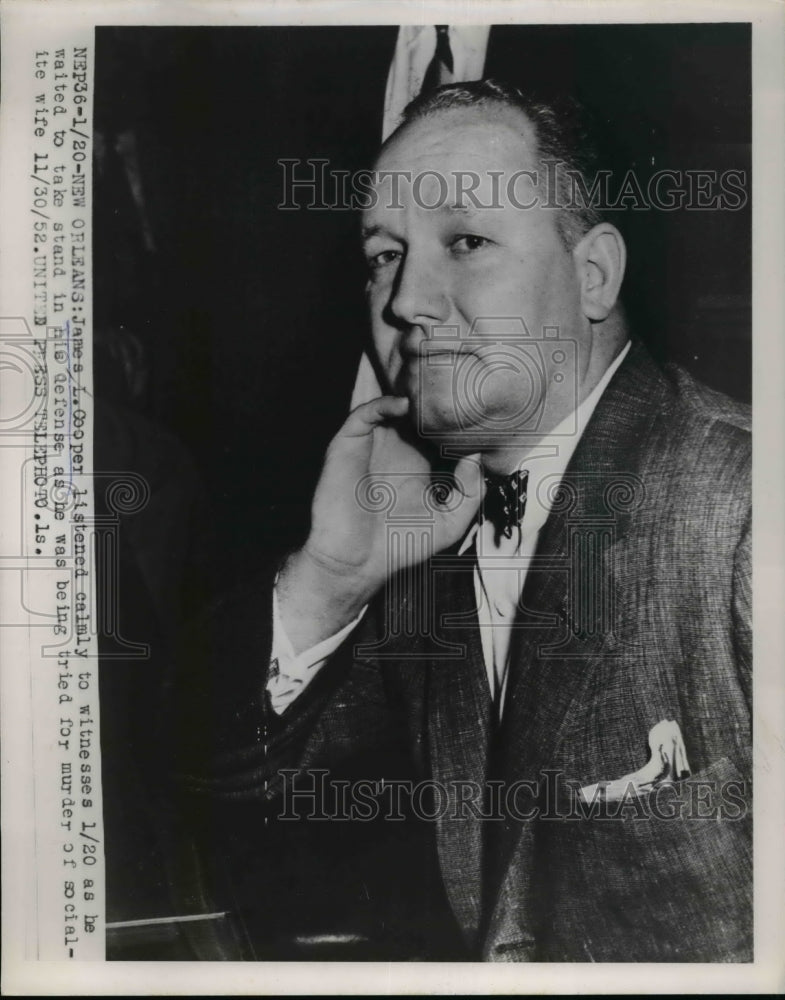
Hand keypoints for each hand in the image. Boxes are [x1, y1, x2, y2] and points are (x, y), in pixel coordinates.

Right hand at [277, 396, 483, 652]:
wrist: (356, 560)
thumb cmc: (399, 545)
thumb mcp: (450, 522)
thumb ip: (470, 493)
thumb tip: (477, 456)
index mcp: (419, 465)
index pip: (440, 432)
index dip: (458, 422)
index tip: (480, 413)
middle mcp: (396, 450)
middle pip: (418, 413)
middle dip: (437, 401)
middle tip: (459, 391)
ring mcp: (373, 444)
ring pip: (393, 407)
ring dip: (412, 397)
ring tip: (433, 392)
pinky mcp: (350, 443)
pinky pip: (365, 413)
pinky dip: (384, 403)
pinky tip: (404, 405)